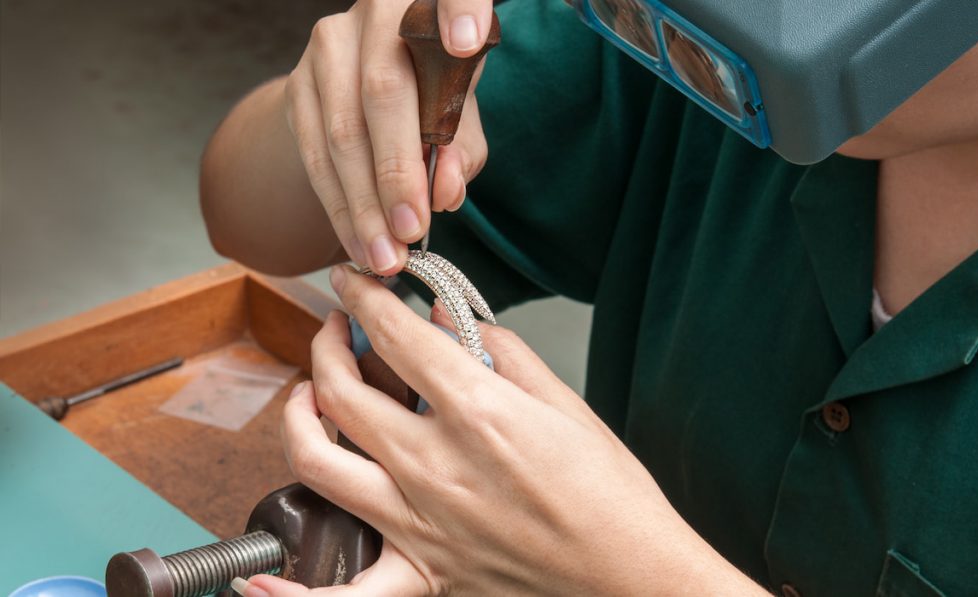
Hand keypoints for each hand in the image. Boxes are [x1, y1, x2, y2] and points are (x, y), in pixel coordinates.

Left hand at [237, 266, 764, 595]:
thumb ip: (500, 351)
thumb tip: (448, 320)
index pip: (395, 335)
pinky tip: (258, 587)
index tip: (353, 283)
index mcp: (476, 413)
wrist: (630, 573)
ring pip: (317, 460)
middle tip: (339, 328)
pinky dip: (291, 596)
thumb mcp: (565, 401)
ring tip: (308, 396)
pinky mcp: (421, 572)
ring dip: (298, 414)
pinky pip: (340, 596)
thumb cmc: (609, 493)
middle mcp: (433, 465)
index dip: (363, 297)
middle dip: (328, 341)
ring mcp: (418, 522)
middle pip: (341, 390)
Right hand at [284, 0, 492, 274]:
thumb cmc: (432, 87)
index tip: (468, 40)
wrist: (366, 72)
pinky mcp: (298, 85)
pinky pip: (313, 155)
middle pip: (381, 92)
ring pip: (339, 133)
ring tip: (383, 255)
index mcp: (424, 4)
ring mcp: (328, 48)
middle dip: (395, 174)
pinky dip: (338, 206)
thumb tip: (444, 193)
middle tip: (410, 231)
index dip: (459, 10)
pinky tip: (356, 240)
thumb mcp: (460, 107)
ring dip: (361, 205)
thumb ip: (461, 146)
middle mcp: (372, 15)